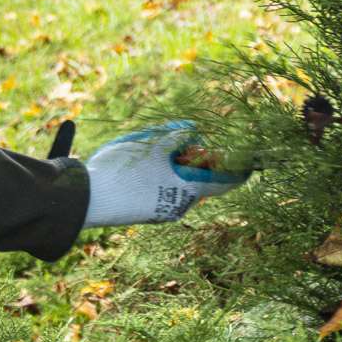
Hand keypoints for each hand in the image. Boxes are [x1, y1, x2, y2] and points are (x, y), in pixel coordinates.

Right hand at [81, 121, 247, 228]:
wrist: (90, 200)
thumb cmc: (124, 171)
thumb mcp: (154, 143)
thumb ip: (179, 134)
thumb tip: (195, 130)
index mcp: (189, 191)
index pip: (225, 180)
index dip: (239, 168)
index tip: (250, 161)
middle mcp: (180, 205)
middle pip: (201, 179)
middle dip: (200, 159)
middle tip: (193, 140)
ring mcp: (163, 210)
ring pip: (181, 183)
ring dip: (179, 165)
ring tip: (163, 147)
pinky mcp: (148, 211)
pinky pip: (165, 189)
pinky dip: (165, 174)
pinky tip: (148, 162)